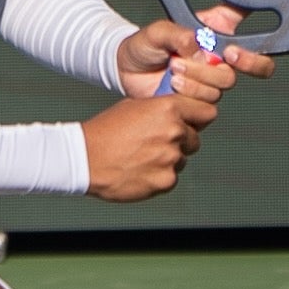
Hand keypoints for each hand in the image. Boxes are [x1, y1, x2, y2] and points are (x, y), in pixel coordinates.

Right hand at [81, 92, 217, 201]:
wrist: (83, 159)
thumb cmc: (103, 132)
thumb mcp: (132, 107)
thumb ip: (161, 109)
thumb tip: (179, 113)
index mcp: (168, 108)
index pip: (206, 112)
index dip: (197, 118)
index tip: (191, 123)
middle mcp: (174, 131)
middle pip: (194, 139)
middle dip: (179, 141)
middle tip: (153, 144)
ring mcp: (171, 158)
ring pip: (181, 159)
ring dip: (167, 160)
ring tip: (139, 158)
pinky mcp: (165, 181)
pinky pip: (170, 178)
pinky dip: (157, 176)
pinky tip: (137, 170)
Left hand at [117, 6, 275, 99]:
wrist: (124, 70)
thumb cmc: (145, 44)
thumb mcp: (158, 30)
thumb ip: (179, 33)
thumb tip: (199, 47)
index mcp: (219, 34)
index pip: (256, 40)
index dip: (252, 52)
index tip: (231, 51)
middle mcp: (220, 60)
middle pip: (241, 71)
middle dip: (219, 68)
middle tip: (194, 60)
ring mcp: (209, 83)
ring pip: (220, 89)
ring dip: (195, 80)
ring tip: (172, 69)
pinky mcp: (198, 102)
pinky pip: (205, 105)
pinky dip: (188, 95)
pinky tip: (172, 85)